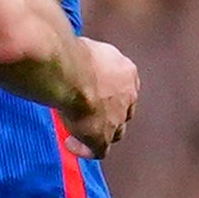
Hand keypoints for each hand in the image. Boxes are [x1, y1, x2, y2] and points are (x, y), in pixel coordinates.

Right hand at [61, 38, 140, 157]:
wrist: (69, 73)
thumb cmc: (72, 54)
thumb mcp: (85, 47)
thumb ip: (86, 55)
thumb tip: (72, 52)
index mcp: (127, 71)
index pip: (125, 85)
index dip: (110, 92)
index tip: (94, 92)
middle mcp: (128, 95)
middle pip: (124, 110)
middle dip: (109, 113)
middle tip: (88, 113)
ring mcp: (117, 118)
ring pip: (115, 132)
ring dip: (99, 132)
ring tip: (79, 131)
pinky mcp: (102, 137)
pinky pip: (98, 150)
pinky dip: (85, 149)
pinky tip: (70, 143)